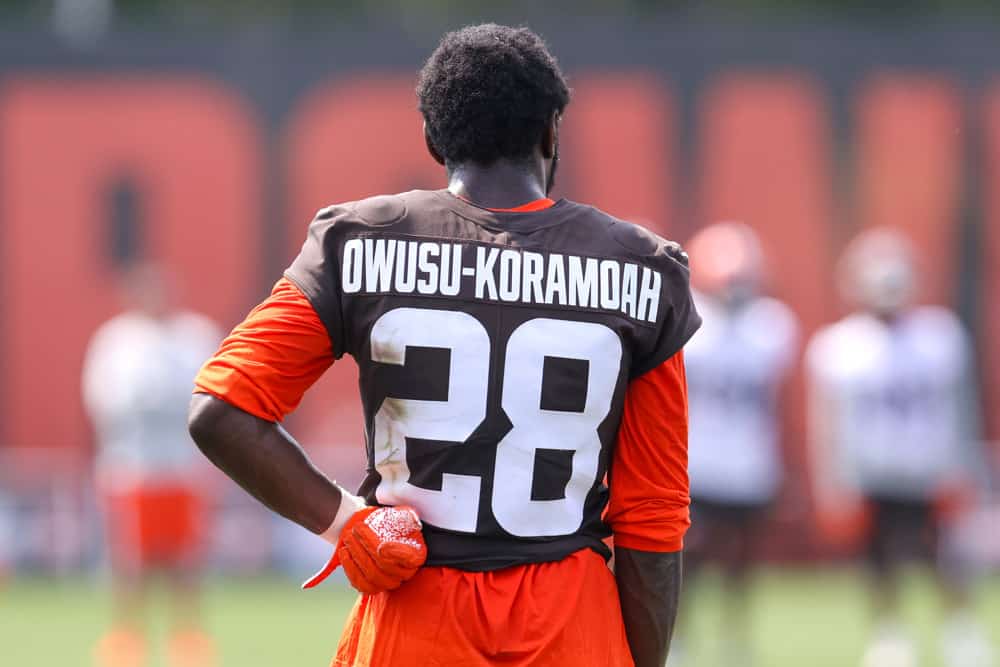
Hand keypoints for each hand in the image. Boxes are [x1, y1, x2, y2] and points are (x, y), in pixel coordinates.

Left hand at [303, 505, 426, 592]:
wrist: (378, 533)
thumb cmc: (392, 523)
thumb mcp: (402, 515)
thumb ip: (406, 516)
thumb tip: (408, 520)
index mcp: (416, 555)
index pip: (409, 557)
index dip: (396, 554)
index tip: (382, 546)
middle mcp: (405, 572)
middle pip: (385, 565)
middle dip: (368, 545)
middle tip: (356, 529)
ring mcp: (390, 582)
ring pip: (372, 575)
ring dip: (357, 555)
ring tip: (348, 538)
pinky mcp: (373, 588)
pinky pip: (361, 585)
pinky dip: (350, 569)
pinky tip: (345, 554)